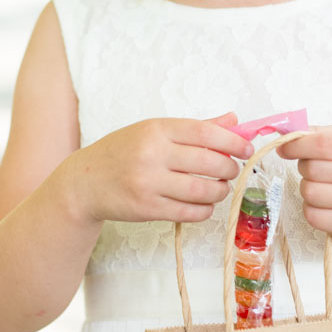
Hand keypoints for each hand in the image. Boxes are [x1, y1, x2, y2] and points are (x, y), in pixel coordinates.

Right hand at [68, 111, 253, 225]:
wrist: (85, 182)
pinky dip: (204, 209)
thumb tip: (232, 119)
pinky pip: (190, 212)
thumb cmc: (122, 153)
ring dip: (219, 191)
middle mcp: (152, 154)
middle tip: (232, 171)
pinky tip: (203, 203)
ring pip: (203, 190)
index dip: (233, 141)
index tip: (246, 149)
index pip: (205, 132)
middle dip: (229, 169)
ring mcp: (149, 183)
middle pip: (209, 162)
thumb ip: (194, 127)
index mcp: (156, 130)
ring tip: (219, 188)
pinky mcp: (147, 209)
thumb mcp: (152, 131)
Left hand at [275, 124, 331, 239]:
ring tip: (321, 187)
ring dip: (307, 189)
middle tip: (313, 170)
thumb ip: (319, 134)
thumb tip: (286, 135)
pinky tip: (324, 204)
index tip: (284, 148)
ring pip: (309, 192)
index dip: (296, 145)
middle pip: (312, 169)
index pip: (323, 143)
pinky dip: (310, 209)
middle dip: (304, 167)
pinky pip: (312, 215)